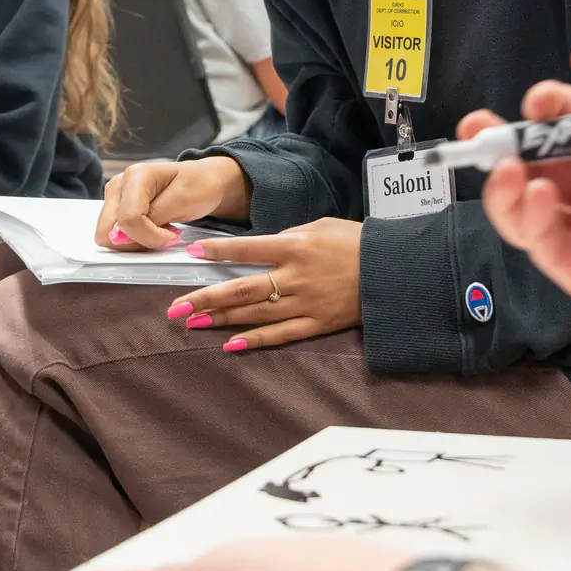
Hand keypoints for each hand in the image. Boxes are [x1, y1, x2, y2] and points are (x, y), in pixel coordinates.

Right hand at [98, 155, 250, 250]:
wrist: (205, 181)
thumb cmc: (199, 186)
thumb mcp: (183, 200)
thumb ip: (153, 217)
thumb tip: (121, 237)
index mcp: (134, 175)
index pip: (128, 219)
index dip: (150, 236)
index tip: (173, 235)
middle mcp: (118, 184)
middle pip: (109, 230)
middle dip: (138, 240)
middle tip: (165, 233)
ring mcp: (114, 197)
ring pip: (109, 235)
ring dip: (136, 240)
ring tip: (161, 228)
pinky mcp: (116, 209)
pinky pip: (115, 235)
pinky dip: (135, 239)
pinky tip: (154, 228)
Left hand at [165, 218, 362, 349]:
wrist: (394, 269)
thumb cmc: (356, 241)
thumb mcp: (319, 226)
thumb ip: (288, 237)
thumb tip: (260, 247)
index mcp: (296, 247)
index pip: (247, 249)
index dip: (218, 252)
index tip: (192, 254)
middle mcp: (296, 277)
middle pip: (242, 289)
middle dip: (206, 298)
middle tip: (176, 307)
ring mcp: (305, 303)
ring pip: (255, 314)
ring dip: (222, 320)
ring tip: (193, 323)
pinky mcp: (317, 324)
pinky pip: (280, 335)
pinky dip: (254, 340)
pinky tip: (229, 344)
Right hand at [471, 40, 570, 376]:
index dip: (546, 109)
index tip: (534, 104)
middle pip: (538, 159)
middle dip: (503, 143)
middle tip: (479, 132)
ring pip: (526, 200)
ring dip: (505, 181)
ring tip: (505, 170)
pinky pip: (539, 240)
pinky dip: (524, 216)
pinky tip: (534, 198)